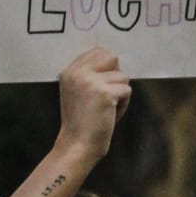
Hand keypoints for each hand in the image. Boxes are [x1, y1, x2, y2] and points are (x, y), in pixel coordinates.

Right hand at [55, 46, 129, 165]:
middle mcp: (77, 73)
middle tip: (107, 95)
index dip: (107, 67)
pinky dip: (123, 105)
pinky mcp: (104, 93)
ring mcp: (90, 82)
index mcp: (68, 72)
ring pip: (122, 76)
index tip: (102, 86)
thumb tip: (113, 59)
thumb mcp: (76, 92)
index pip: (97, 51)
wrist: (77, 145)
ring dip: (120, 93)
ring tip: (106, 109)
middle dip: (115, 75)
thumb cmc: (82, 123)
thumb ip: (88, 74)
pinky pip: (127, 90)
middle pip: (111, 56)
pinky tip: (110, 115)